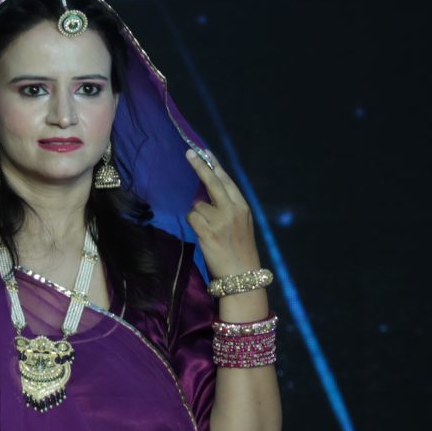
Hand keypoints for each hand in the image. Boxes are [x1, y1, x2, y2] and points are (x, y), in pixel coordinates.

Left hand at [185, 148, 260, 279]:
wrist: (242, 277)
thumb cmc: (240, 252)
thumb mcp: (241, 225)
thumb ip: (227, 208)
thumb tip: (204, 195)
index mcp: (242, 207)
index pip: (226, 181)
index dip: (214, 166)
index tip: (205, 152)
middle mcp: (232, 211)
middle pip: (212, 182)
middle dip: (200, 166)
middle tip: (189, 154)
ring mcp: (220, 221)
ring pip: (198, 206)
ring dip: (197, 215)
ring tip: (208, 230)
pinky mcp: (208, 233)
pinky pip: (192, 218)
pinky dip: (193, 224)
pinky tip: (202, 234)